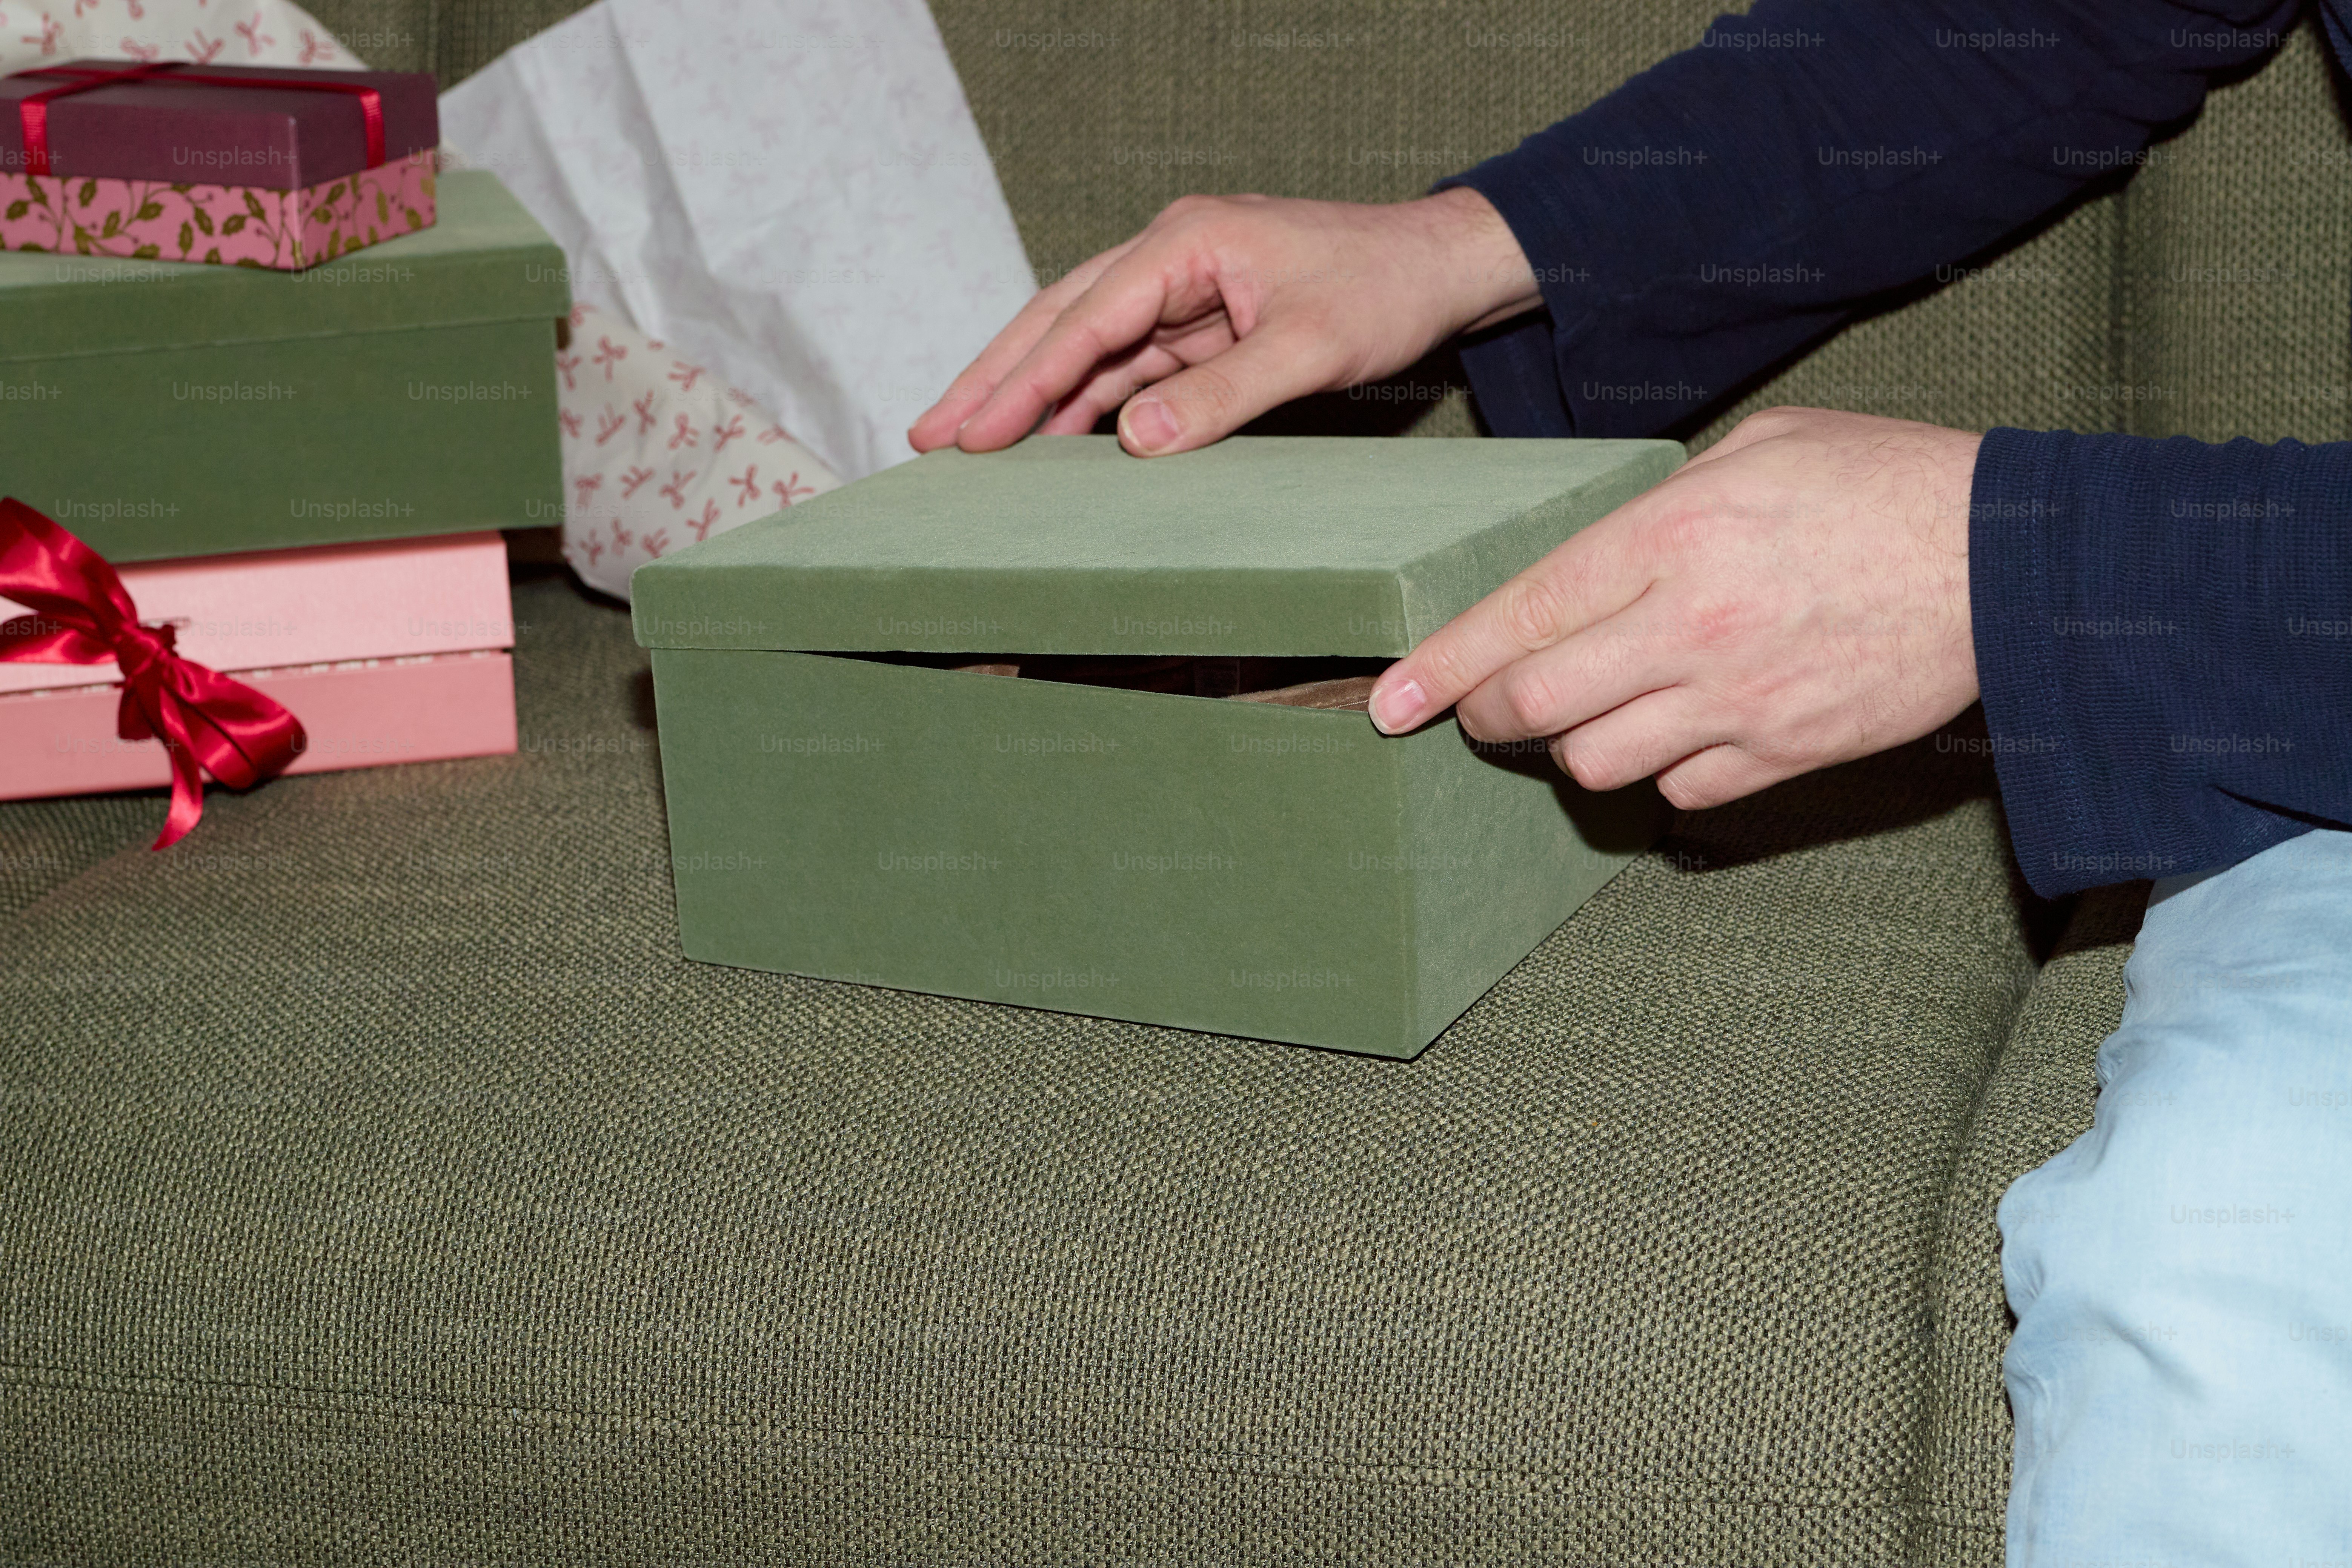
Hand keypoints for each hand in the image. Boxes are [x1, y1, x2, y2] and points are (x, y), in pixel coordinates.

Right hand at [908, 187, 1540, 456]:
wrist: (1437, 268)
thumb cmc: (1383, 292)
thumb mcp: (1309, 348)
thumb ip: (1224, 393)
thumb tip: (1136, 438)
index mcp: (1186, 242)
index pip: (1085, 318)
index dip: (1024, 380)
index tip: (974, 433)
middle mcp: (1170, 256)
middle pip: (1060, 320)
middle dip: (995, 379)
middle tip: (932, 434)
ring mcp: (1181, 289)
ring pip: (1084, 343)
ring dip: (1030, 394)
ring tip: (971, 447)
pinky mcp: (1199, 321)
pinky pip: (1125, 365)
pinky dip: (1084, 402)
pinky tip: (1050, 444)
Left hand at [1368, 408, 1982, 809]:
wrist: (2009, 558)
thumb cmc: (1879, 482)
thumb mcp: (1751, 451)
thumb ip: (1655, 510)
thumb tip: (1594, 559)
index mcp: (1671, 539)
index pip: (1520, 617)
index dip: (1441, 668)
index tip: (1390, 702)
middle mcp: (1691, 629)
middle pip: (1537, 706)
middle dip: (1487, 715)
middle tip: (1482, 707)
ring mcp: (1739, 702)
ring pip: (1597, 763)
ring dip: (1574, 746)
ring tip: (1593, 710)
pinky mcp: (1787, 753)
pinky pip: (1682, 791)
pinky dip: (1662, 771)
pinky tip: (1680, 730)